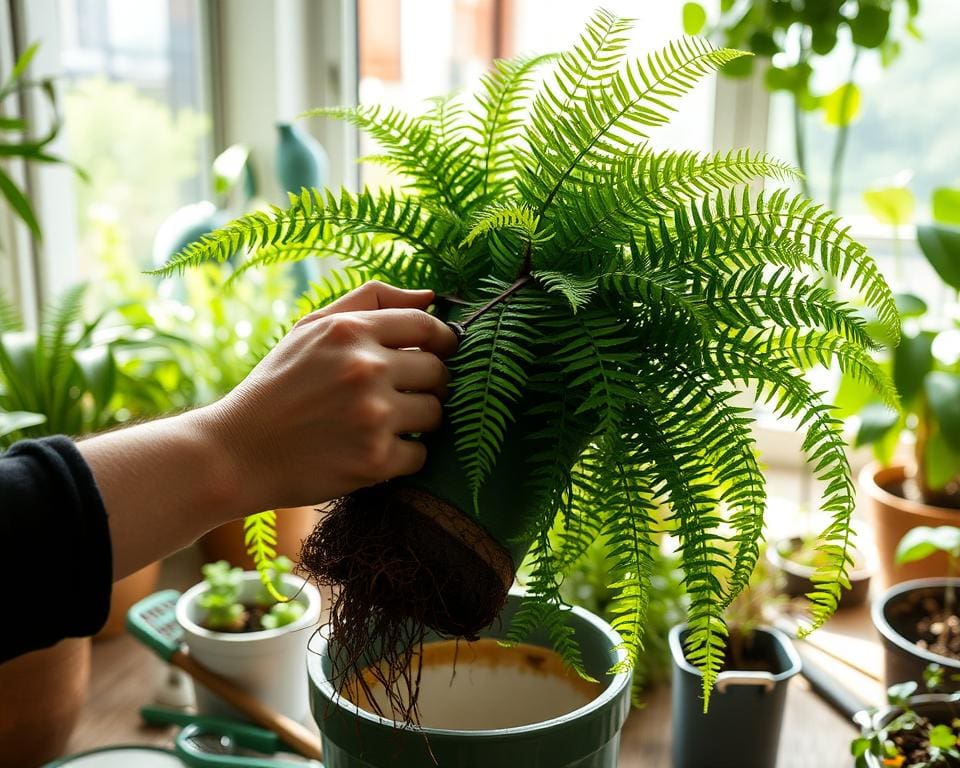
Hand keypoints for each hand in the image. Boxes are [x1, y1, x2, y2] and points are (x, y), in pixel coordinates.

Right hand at [201, 281, 458, 509]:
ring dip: (419, 421)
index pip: (427, 326)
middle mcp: (365, 369)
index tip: (440, 352)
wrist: (236, 452)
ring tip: (385, 423)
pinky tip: (374, 450)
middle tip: (405, 395)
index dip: (443, 340)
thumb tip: (431, 295)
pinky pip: (421, 455)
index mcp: (350, 331)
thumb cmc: (278, 385)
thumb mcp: (311, 328)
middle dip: (429, 384)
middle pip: (438, 372)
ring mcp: (373, 416)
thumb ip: (371, 300)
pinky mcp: (375, 460)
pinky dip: (404, 457)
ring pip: (435, 414)